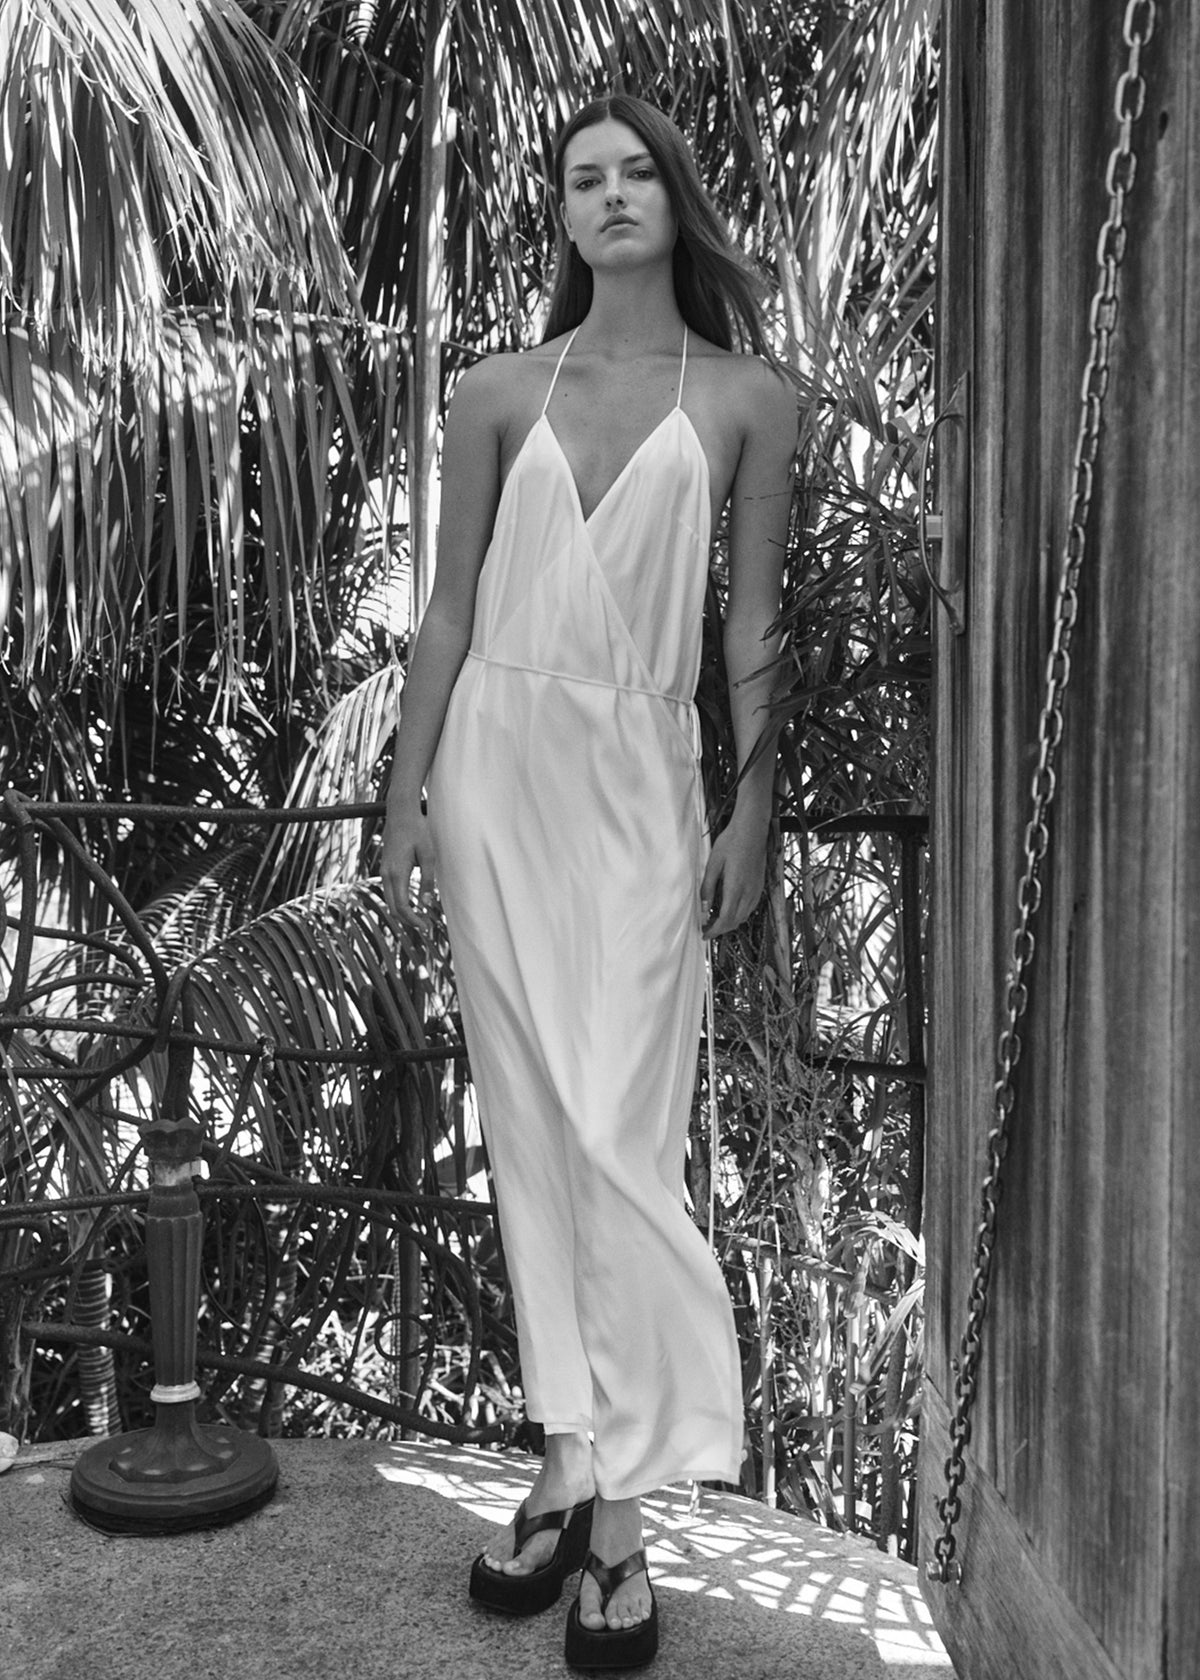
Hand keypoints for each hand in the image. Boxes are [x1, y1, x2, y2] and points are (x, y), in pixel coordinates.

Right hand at [380, 809, 438, 933]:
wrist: (401, 812)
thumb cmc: (418, 830)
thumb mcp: (428, 855)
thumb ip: (427, 880)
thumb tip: (426, 903)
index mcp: (397, 873)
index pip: (401, 906)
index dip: (413, 920)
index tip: (425, 927)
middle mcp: (387, 873)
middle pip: (392, 907)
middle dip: (407, 920)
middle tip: (424, 926)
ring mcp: (384, 870)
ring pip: (389, 900)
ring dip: (402, 911)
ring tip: (419, 918)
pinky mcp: (386, 866)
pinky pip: (389, 890)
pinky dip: (398, 901)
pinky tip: (410, 903)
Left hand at [699, 818, 767, 938]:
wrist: (752, 830)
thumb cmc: (731, 842)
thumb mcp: (713, 864)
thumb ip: (708, 887)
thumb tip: (704, 907)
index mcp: (735, 888)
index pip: (726, 919)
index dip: (714, 930)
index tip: (704, 934)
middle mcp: (749, 892)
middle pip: (736, 921)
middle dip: (721, 929)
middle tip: (707, 928)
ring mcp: (756, 889)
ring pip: (744, 916)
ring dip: (730, 922)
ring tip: (715, 919)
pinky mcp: (760, 885)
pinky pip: (750, 907)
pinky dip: (739, 914)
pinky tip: (730, 908)